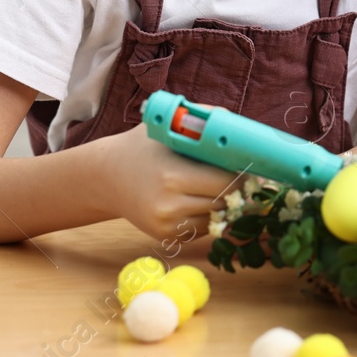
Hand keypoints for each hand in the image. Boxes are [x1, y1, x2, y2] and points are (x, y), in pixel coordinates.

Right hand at [90, 123, 239, 241]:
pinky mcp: (165, 236)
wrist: (106, 176)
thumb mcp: (169, 127)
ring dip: (223, 203)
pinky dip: (207, 214)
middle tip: (244, 177)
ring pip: (216, 217)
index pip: (226, 182)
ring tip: (220, 185)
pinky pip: (202, 228)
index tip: (251, 167)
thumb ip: (205, 120)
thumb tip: (241, 127)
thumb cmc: (142, 147)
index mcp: (174, 176)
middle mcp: (170, 205)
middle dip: (237, 189)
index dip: (243, 174)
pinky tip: (200, 198)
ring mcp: (167, 225)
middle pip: (224, 201)